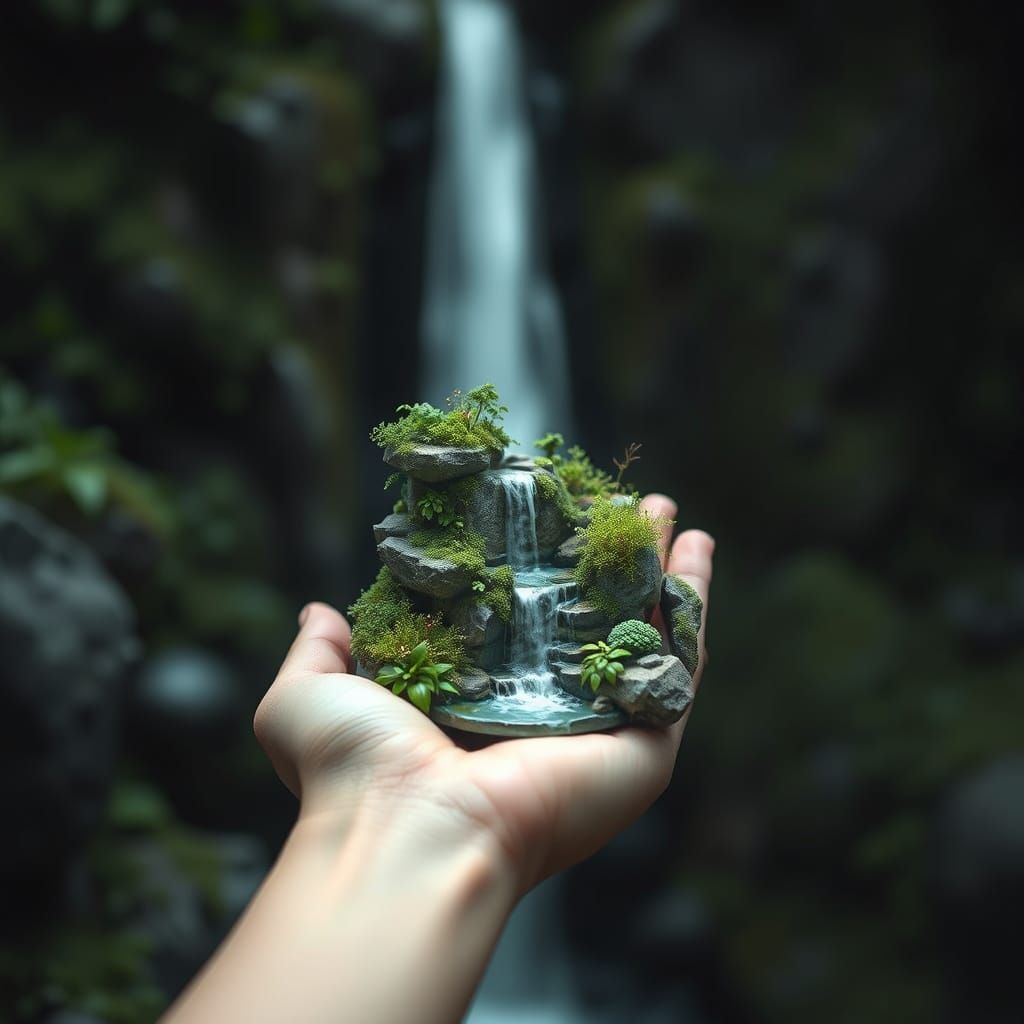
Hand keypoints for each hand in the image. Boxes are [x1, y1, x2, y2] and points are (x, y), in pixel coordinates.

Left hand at [254, 493, 713, 893]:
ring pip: (643, 636)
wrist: (406, 831)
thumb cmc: (352, 769)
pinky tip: (698, 553)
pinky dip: (695, 611)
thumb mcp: (308, 696)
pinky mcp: (642, 747)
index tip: (548, 512)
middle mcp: (543, 714)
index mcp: (478, 699)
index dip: (537, 566)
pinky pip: (680, 669)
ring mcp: (597, 727)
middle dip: (610, 562)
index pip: (520, 621)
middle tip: (625, 506)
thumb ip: (319, 650)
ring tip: (669, 514)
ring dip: (662, 573)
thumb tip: (321, 612)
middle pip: (591, 620)